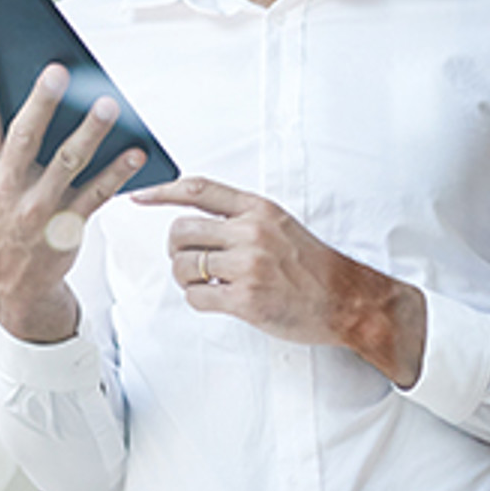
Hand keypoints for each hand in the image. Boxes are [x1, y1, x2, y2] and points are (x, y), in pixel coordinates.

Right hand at [0, 55, 144, 341]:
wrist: (13, 284)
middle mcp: (8, 188)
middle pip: (25, 138)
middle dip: (41, 103)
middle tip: (58, 71)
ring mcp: (39, 208)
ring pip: (68, 163)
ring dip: (90, 132)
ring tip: (109, 104)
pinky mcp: (70, 225)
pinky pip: (97, 194)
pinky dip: (118, 173)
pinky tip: (135, 151)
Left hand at [136, 176, 425, 385]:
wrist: (351, 301)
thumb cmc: (311, 264)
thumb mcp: (278, 224)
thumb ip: (238, 216)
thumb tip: (189, 217)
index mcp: (258, 209)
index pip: (197, 190)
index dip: (161, 191)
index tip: (138, 196)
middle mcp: (252, 233)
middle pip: (180, 231)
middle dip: (176, 249)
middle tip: (190, 261)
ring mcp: (250, 267)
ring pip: (183, 266)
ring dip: (185, 277)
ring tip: (206, 282)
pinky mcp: (248, 301)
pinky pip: (197, 297)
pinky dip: (198, 300)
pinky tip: (216, 299)